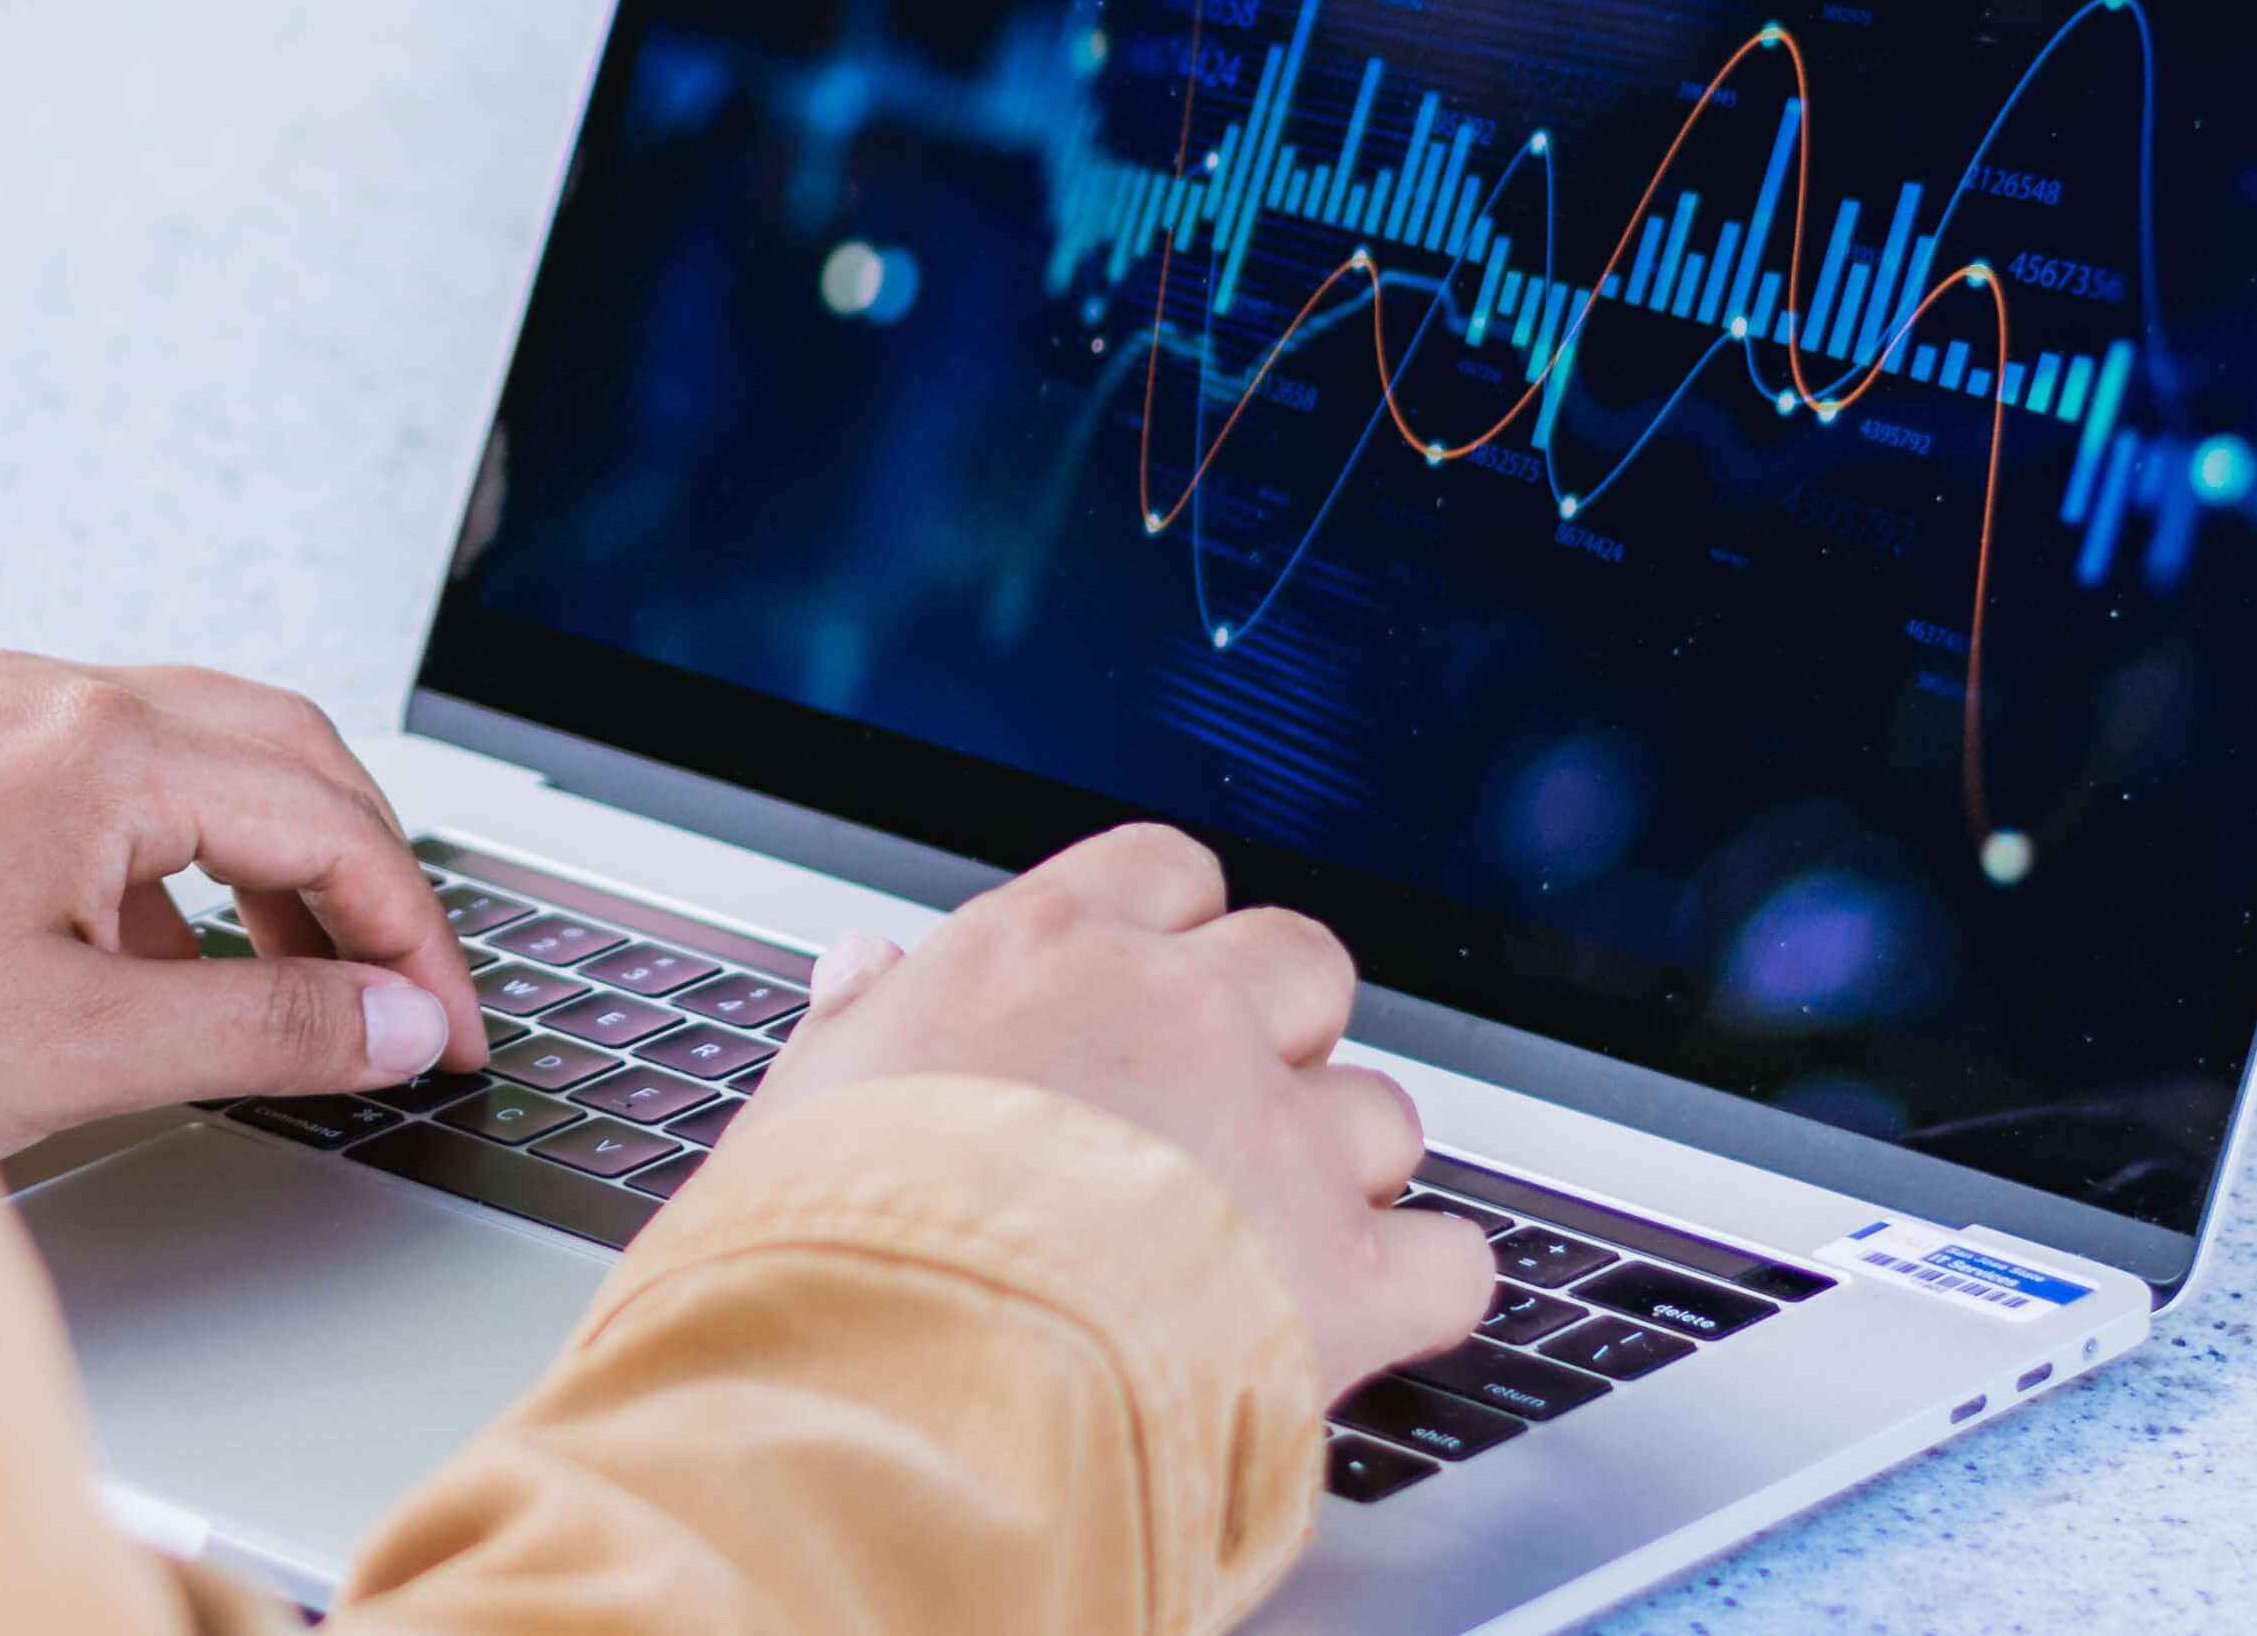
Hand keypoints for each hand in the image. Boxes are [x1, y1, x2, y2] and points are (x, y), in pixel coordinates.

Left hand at [0, 653, 491, 1156]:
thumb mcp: (79, 1045)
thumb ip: (264, 1025)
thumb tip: (395, 1022)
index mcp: (99, 746)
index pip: (330, 818)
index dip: (413, 936)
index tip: (448, 1033)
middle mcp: (52, 693)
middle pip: (286, 749)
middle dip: (369, 872)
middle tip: (410, 996)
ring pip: (205, 749)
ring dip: (280, 857)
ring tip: (312, 984)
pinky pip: (118, 771)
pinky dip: (184, 854)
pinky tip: (174, 955)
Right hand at [748, 825, 1489, 1397]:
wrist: (893, 1381)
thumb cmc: (820, 1251)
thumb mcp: (804, 1101)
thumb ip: (862, 1027)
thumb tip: (867, 974)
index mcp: (1041, 954)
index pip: (1167, 874)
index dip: (1171, 942)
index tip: (1147, 1000)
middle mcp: (1177, 1016)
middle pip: (1302, 966)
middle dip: (1279, 1041)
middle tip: (1213, 1129)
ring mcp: (1274, 1138)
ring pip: (1382, 1113)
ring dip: (1340, 1176)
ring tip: (1260, 1252)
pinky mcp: (1345, 1274)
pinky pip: (1453, 1258)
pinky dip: (1419, 1294)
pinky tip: (1362, 1321)